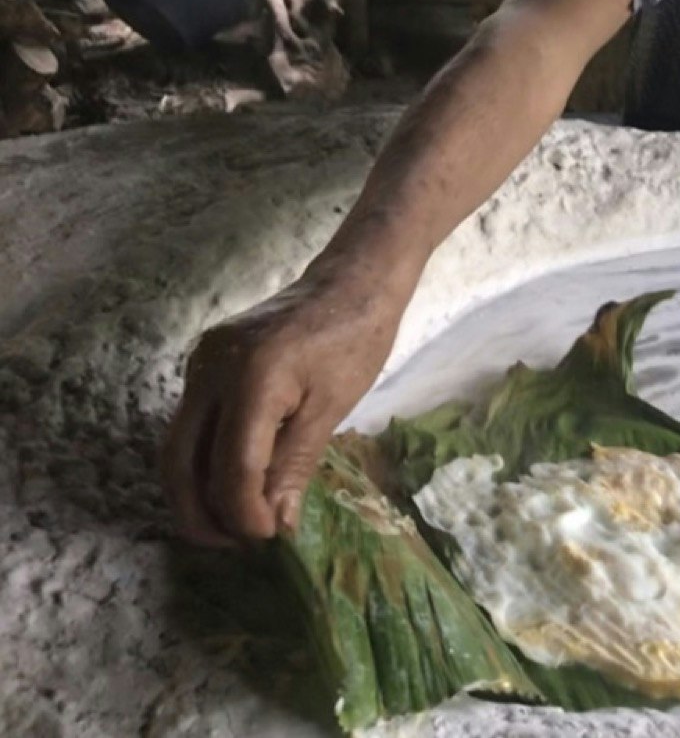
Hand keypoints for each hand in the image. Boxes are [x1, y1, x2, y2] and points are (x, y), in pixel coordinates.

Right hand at [160, 264, 408, 546]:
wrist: (351, 281)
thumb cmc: (354, 337)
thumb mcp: (333, 406)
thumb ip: (295, 464)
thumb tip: (274, 525)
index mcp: (251, 377)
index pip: (230, 466)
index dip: (243, 513)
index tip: (269, 538)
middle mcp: (211, 370)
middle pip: (180, 461)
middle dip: (200, 513)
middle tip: (236, 545)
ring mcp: (201, 365)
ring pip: (178, 446)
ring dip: (197, 492)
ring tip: (234, 524)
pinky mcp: (204, 366)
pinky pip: (193, 424)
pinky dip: (205, 461)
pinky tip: (233, 483)